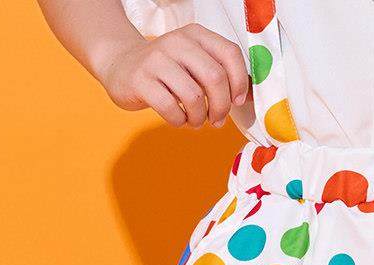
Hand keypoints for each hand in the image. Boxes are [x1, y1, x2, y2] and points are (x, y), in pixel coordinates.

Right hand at [98, 23, 249, 127]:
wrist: (121, 66)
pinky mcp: (140, 80)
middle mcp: (176, 42)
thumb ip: (222, 75)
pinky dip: (180, 121)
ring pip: (194, 96)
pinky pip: (171, 109)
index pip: (230, 54)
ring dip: (200, 118)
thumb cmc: (169, 72)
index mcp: (196, 35)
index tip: (237, 101)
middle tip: (217, 119)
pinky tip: (178, 118)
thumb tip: (251, 98)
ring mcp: (156, 60)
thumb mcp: (195, 64)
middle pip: (215, 77)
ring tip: (196, 120)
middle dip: (222, 106)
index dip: (240, 82)